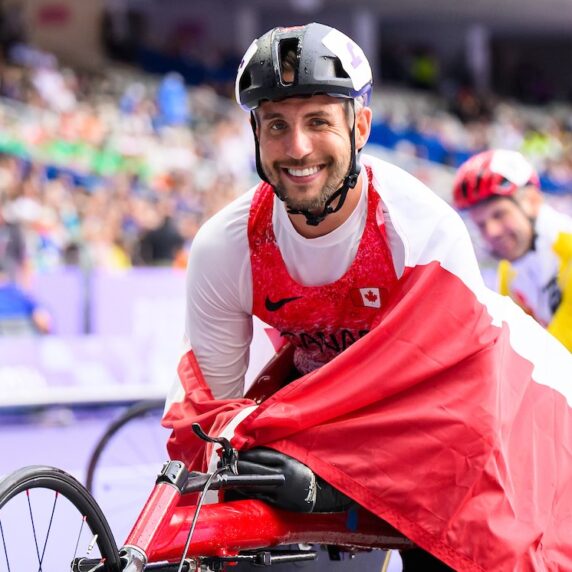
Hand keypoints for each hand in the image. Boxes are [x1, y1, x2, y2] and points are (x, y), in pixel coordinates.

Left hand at [229, 448, 353, 512]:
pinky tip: (236, 486)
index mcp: (287, 461)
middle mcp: (281, 475)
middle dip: (236, 464)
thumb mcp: (295, 454)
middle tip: (225, 459)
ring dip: (237, 477)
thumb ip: (276, 450)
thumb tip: (253, 445)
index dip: (243, 452)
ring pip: (251, 483)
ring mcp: (279, 490)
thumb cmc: (309, 469)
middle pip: (251, 468)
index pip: (258, 454)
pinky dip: (244, 490)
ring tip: (228, 471)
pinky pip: (256, 495)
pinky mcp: (278, 502)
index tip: (233, 449)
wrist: (325, 491)